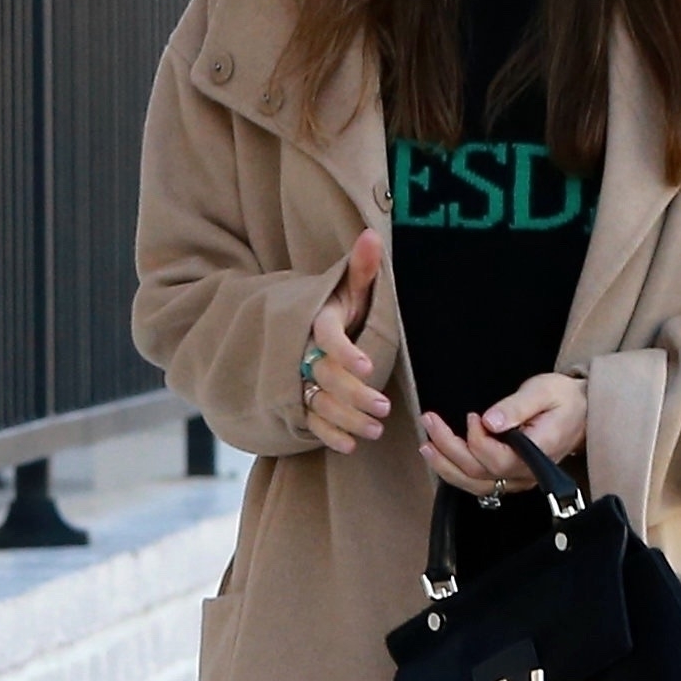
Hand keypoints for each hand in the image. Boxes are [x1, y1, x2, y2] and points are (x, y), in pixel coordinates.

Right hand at [302, 230, 388, 454]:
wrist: (297, 328)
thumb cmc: (334, 306)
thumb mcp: (346, 286)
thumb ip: (360, 267)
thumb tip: (372, 235)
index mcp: (316, 321)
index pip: (326, 336)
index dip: (345, 351)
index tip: (368, 366)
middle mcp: (303, 351)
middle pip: (325, 375)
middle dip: (353, 394)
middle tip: (383, 406)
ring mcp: (298, 378)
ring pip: (319, 402)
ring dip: (346, 419)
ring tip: (375, 429)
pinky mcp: (300, 400)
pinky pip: (310, 421)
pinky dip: (328, 434)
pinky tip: (350, 445)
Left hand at [419, 372, 588, 499]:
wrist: (581, 413)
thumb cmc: (564, 399)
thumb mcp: (543, 391)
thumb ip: (516, 407)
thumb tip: (489, 421)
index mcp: (539, 453)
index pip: (500, 459)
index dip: (478, 441)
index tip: (472, 416)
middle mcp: (526, 473)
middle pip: (481, 472)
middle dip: (450, 448)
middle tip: (430, 421)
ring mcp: (517, 479)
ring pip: (476, 484)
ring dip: (446, 466)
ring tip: (426, 446)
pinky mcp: (509, 477)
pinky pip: (479, 484)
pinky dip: (456, 473)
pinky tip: (439, 458)